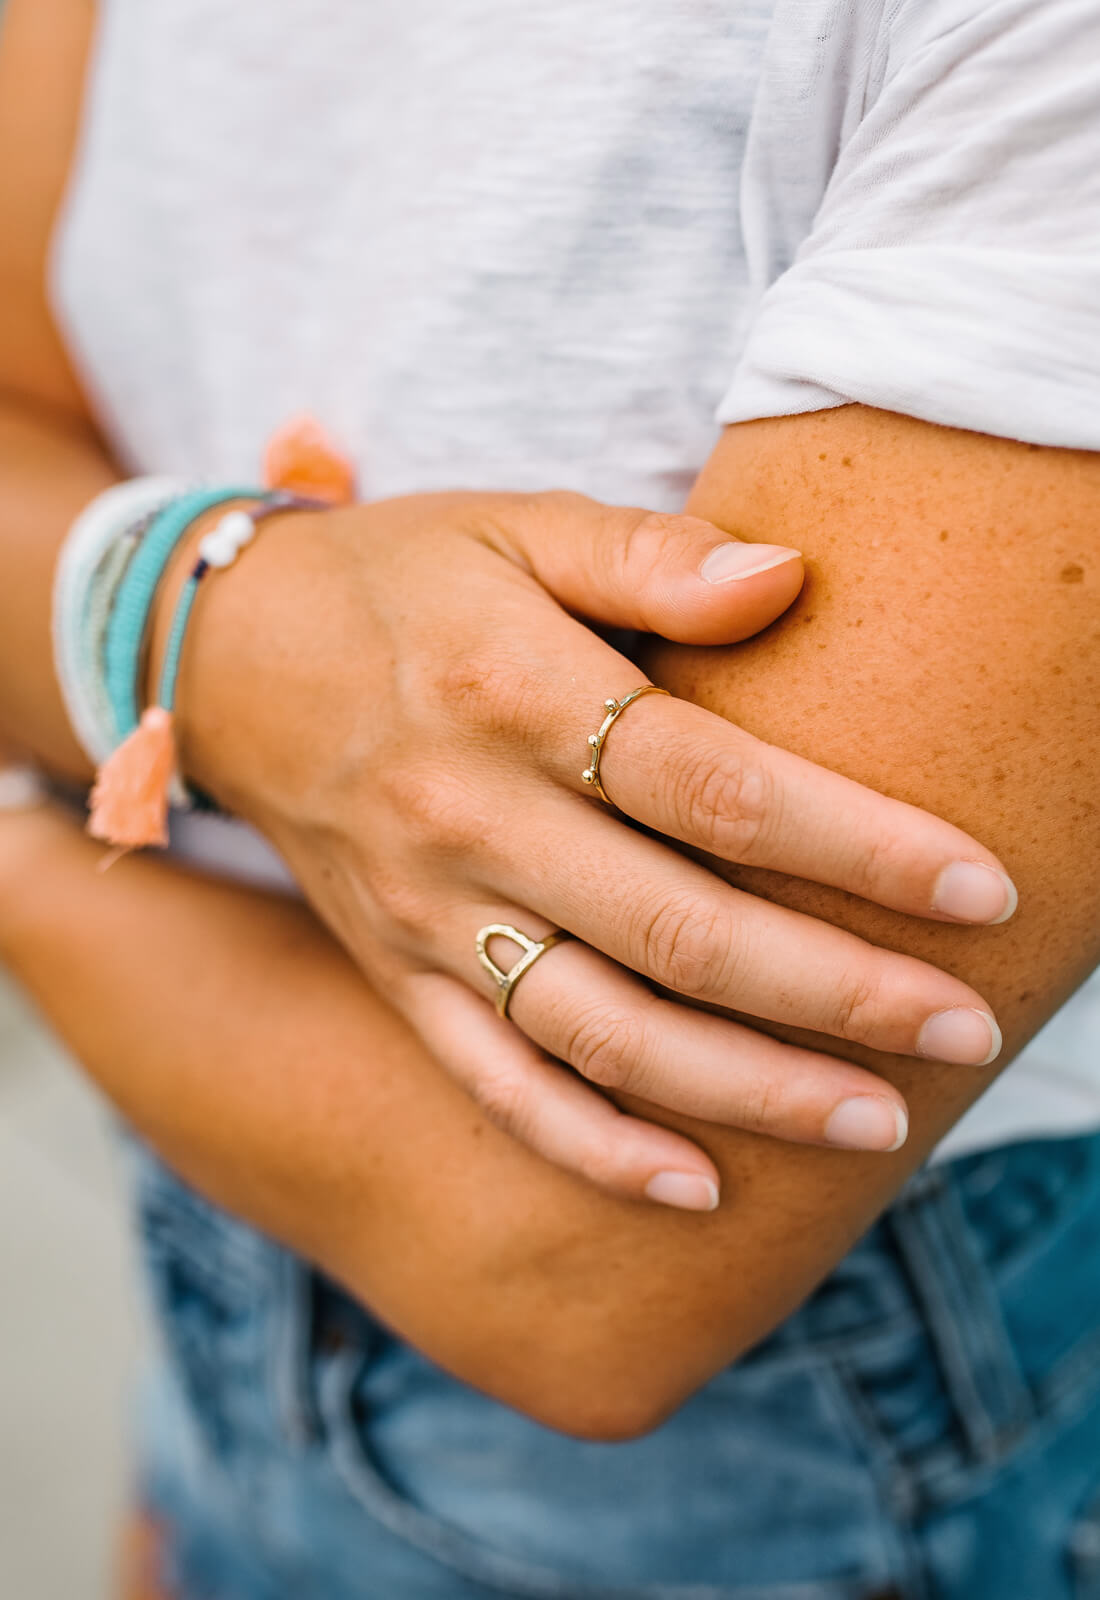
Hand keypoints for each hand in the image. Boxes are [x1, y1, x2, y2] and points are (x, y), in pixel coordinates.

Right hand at [172, 490, 1014, 1208]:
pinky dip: (590, 1146)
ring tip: (876, 1122)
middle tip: (968, 1029)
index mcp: (514, 693)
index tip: (977, 888)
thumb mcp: (513, 523)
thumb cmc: (398, 579)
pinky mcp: (398, 973)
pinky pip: (494, 1081)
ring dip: (746, 1090)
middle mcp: (471, 819)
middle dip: (838, 992)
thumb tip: (789, 578)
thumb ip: (651, 556)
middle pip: (679, 932)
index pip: (714, 788)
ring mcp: (429, 914)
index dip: (855, 846)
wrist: (224, 657)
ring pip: (602, 1032)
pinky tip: (696, 1188)